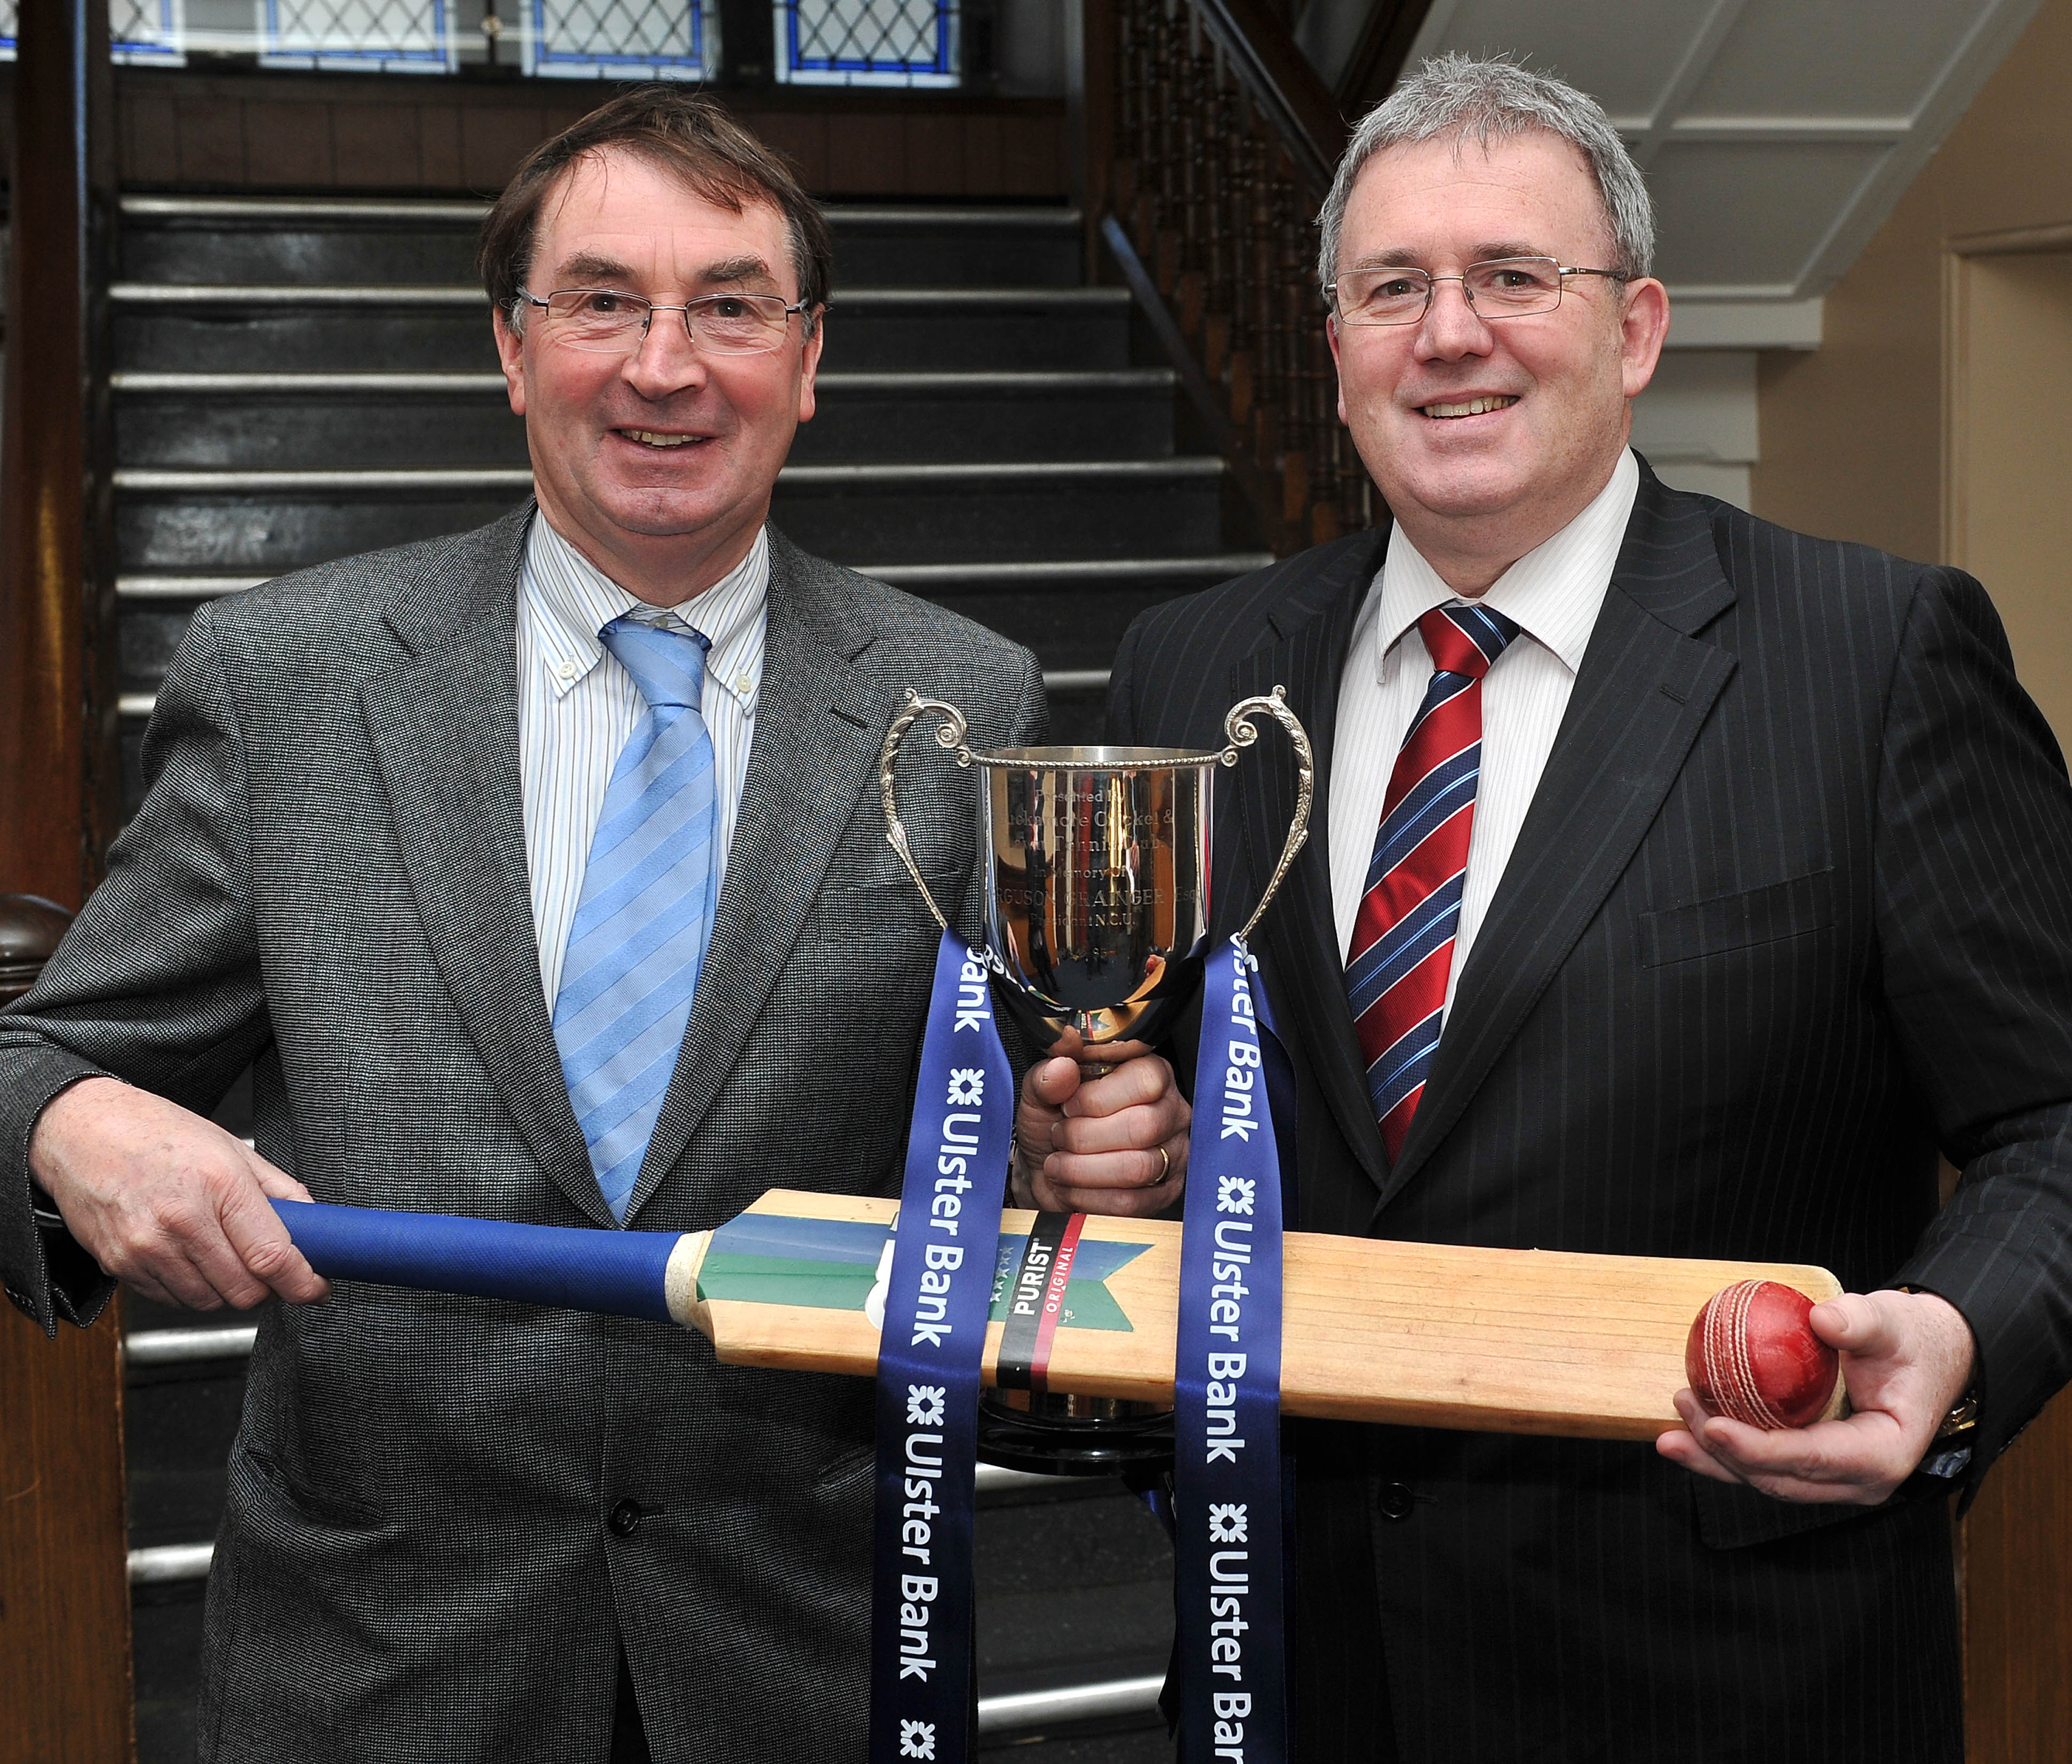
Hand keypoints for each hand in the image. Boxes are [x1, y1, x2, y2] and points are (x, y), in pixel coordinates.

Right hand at [30, 1076, 328, 1311]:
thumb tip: (313, 1223)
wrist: (81, 1132)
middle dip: (266, 1287)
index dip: (303, 1283)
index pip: (272, 1257)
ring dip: (226, 1289)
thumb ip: (279, 1190)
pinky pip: (172, 1299)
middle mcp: (181, 1220)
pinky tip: (188, 1255)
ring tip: (222, 1253)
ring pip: (209, 1302)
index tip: (315, 1288)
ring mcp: (146, 1247)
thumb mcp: (232, 1147)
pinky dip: (190, 1288)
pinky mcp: (120, 1266)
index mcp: (219, 1185)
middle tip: (267, 1267)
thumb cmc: (156, 1133)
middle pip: (243, 1291)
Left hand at [1011, 1027, 1189, 1217]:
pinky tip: (1071, 1187)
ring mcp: (1174, 1154)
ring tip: (1059, 1163)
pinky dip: (1089, 1197)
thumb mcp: (1042, 1093)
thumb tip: (1066, 1051)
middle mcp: (1171, 1111)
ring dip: (1083, 1169)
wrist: (1046, 1171)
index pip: (1145, 1080)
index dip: (1098, 1098)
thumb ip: (1049, 1073)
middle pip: (1142, 1127)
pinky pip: (1131, 1202)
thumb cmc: (1053, 1124)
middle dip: (1084, 1137)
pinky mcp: (1163, 1193)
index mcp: (1150, 1073)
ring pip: (1137, 1167)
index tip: (1067, 1106)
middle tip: (1060, 1136)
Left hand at [1655, 1288, 1975, 1503]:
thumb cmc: (1910, 1341)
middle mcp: (1859, 1480)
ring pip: (1767, 1479)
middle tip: (1682, 1412)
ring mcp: (1836, 1479)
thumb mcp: (1893, 1322)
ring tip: (1669, 1432)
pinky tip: (1689, 1431)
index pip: (1812, 1458)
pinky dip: (1727, 1453)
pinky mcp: (1815, 1467)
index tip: (1713, 1426)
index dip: (1759, 1448)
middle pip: (1781, 1479)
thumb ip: (1861, 1321)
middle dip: (1723, 1455)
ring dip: (1715, 1460)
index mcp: (1883, 1454)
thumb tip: (1823, 1320)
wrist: (1927, 1359)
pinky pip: (1767, 1465)